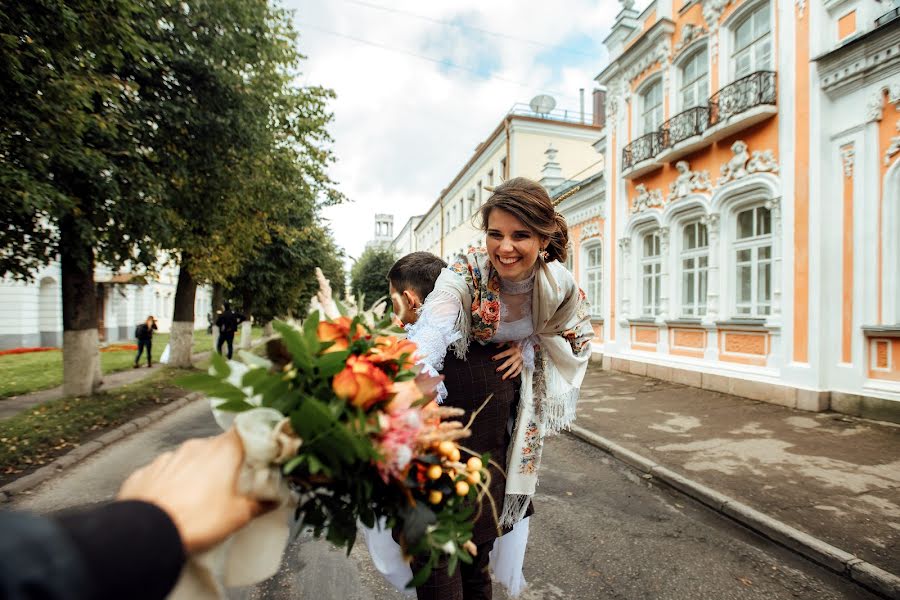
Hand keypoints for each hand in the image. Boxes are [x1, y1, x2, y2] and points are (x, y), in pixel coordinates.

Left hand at [117, 428, 267, 553]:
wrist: (147, 534)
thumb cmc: (195, 520)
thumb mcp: (238, 517)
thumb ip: (259, 504)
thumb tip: (272, 501)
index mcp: (222, 451)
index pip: (244, 431)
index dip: (253, 442)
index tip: (258, 458)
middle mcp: (195, 447)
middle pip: (217, 447)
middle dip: (225, 464)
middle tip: (231, 487)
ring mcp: (168, 458)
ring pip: (190, 460)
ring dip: (197, 473)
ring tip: (199, 500)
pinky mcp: (146, 472)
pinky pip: (165, 473)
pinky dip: (172, 484)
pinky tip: (174, 504)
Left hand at [492, 342, 523, 379]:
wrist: (530, 343)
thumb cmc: (520, 342)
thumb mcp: (511, 340)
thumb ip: (503, 343)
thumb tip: (497, 346)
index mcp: (514, 349)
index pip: (504, 353)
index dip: (498, 356)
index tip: (493, 359)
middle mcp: (517, 356)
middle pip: (509, 362)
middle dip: (502, 367)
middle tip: (497, 370)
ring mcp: (520, 360)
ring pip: (514, 368)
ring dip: (508, 373)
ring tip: (503, 378)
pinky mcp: (523, 363)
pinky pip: (519, 370)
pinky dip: (515, 374)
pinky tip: (510, 377)